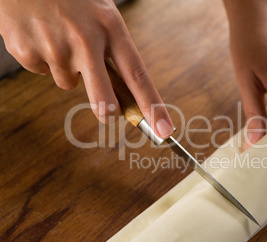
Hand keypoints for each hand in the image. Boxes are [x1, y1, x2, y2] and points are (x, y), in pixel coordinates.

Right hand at [0, 0, 173, 137]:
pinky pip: (42, 71)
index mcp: (111, 27)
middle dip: (108, 111)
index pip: (138, 76)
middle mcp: (86, 40)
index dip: (153, 106)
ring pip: (68, 83)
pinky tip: (41, 35)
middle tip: (108, 112)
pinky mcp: (27, 51)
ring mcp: (55, 48)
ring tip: (60, 37)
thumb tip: (120, 89)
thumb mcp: (101, 13)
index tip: (164, 129)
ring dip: (68, 69)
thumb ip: (111, 47)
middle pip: (104, 99)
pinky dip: (43, 59)